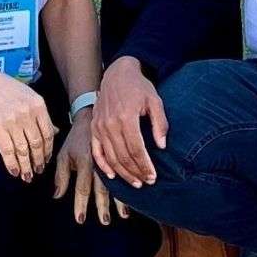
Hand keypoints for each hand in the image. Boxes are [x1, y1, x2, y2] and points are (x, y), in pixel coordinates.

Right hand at [0, 68, 55, 182]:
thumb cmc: (8, 90)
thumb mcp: (30, 97)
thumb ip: (43, 115)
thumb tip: (56, 131)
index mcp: (38, 106)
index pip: (48, 133)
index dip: (48, 150)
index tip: (47, 160)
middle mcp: (27, 114)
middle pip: (37, 144)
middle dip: (39, 161)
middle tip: (39, 171)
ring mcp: (12, 121)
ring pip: (23, 150)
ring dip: (26, 166)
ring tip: (28, 176)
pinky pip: (7, 150)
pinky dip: (12, 163)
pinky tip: (14, 172)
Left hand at [52, 114, 121, 224]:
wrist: (93, 116)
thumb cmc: (76, 139)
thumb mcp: (64, 155)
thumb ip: (61, 176)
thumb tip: (57, 196)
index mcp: (84, 161)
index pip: (82, 187)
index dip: (81, 204)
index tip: (80, 219)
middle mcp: (99, 162)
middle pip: (102, 188)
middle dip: (103, 206)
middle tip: (105, 221)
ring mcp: (111, 159)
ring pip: (117, 182)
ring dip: (120, 201)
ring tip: (124, 215)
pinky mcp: (120, 156)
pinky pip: (126, 173)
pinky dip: (129, 186)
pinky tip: (135, 197)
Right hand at [90, 56, 167, 186]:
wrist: (117, 74)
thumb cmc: (139, 87)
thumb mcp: (155, 101)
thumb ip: (160, 123)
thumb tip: (162, 146)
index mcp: (126, 117)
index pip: (136, 149)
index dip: (145, 166)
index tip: (153, 176)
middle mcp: (110, 124)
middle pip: (123, 156)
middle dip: (136, 172)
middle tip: (147, 181)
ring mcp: (99, 126)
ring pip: (110, 157)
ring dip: (123, 173)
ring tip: (135, 182)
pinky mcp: (94, 127)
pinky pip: (96, 151)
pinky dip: (103, 165)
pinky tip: (112, 175)